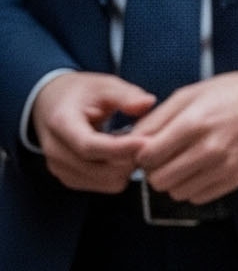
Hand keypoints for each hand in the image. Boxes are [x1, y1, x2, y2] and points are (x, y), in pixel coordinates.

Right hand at [31, 72, 154, 192]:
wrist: (53, 105)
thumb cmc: (83, 93)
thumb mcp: (105, 85)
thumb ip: (126, 95)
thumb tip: (148, 103)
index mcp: (61, 123)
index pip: (89, 146)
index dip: (119, 148)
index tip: (146, 142)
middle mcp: (56, 151)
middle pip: (99, 169)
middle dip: (130, 159)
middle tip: (151, 141)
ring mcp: (60, 168)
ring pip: (106, 182)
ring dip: (127, 168)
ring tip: (137, 145)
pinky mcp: (70, 178)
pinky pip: (104, 186)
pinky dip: (120, 174)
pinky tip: (125, 154)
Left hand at [133, 68, 237, 204]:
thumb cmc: (228, 94)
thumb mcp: (188, 95)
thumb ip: (156, 119)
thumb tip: (129, 142)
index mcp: (194, 123)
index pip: (147, 156)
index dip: (141, 154)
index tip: (148, 148)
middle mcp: (210, 148)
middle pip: (159, 180)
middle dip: (156, 170)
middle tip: (165, 157)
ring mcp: (225, 166)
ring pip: (176, 193)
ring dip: (174, 180)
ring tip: (184, 162)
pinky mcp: (237, 178)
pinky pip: (198, 198)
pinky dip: (193, 187)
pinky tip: (200, 169)